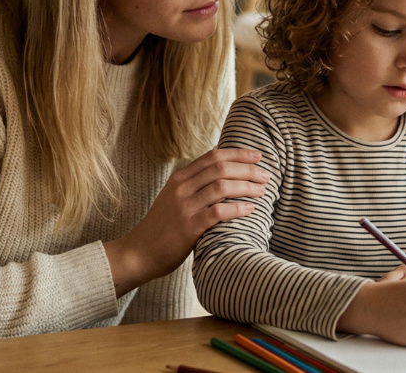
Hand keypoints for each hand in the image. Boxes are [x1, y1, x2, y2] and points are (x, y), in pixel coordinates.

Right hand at [104, 148, 267, 295]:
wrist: (139, 252)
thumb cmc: (162, 226)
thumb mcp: (173, 197)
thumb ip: (194, 183)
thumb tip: (222, 168)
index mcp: (179, 178)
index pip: (213, 156)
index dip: (238, 153)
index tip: (258, 156)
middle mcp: (181, 188)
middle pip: (221, 168)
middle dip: (248, 169)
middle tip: (266, 175)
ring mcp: (184, 207)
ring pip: (222, 186)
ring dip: (247, 186)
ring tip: (262, 191)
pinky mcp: (188, 228)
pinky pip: (218, 212)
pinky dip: (237, 208)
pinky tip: (250, 209)